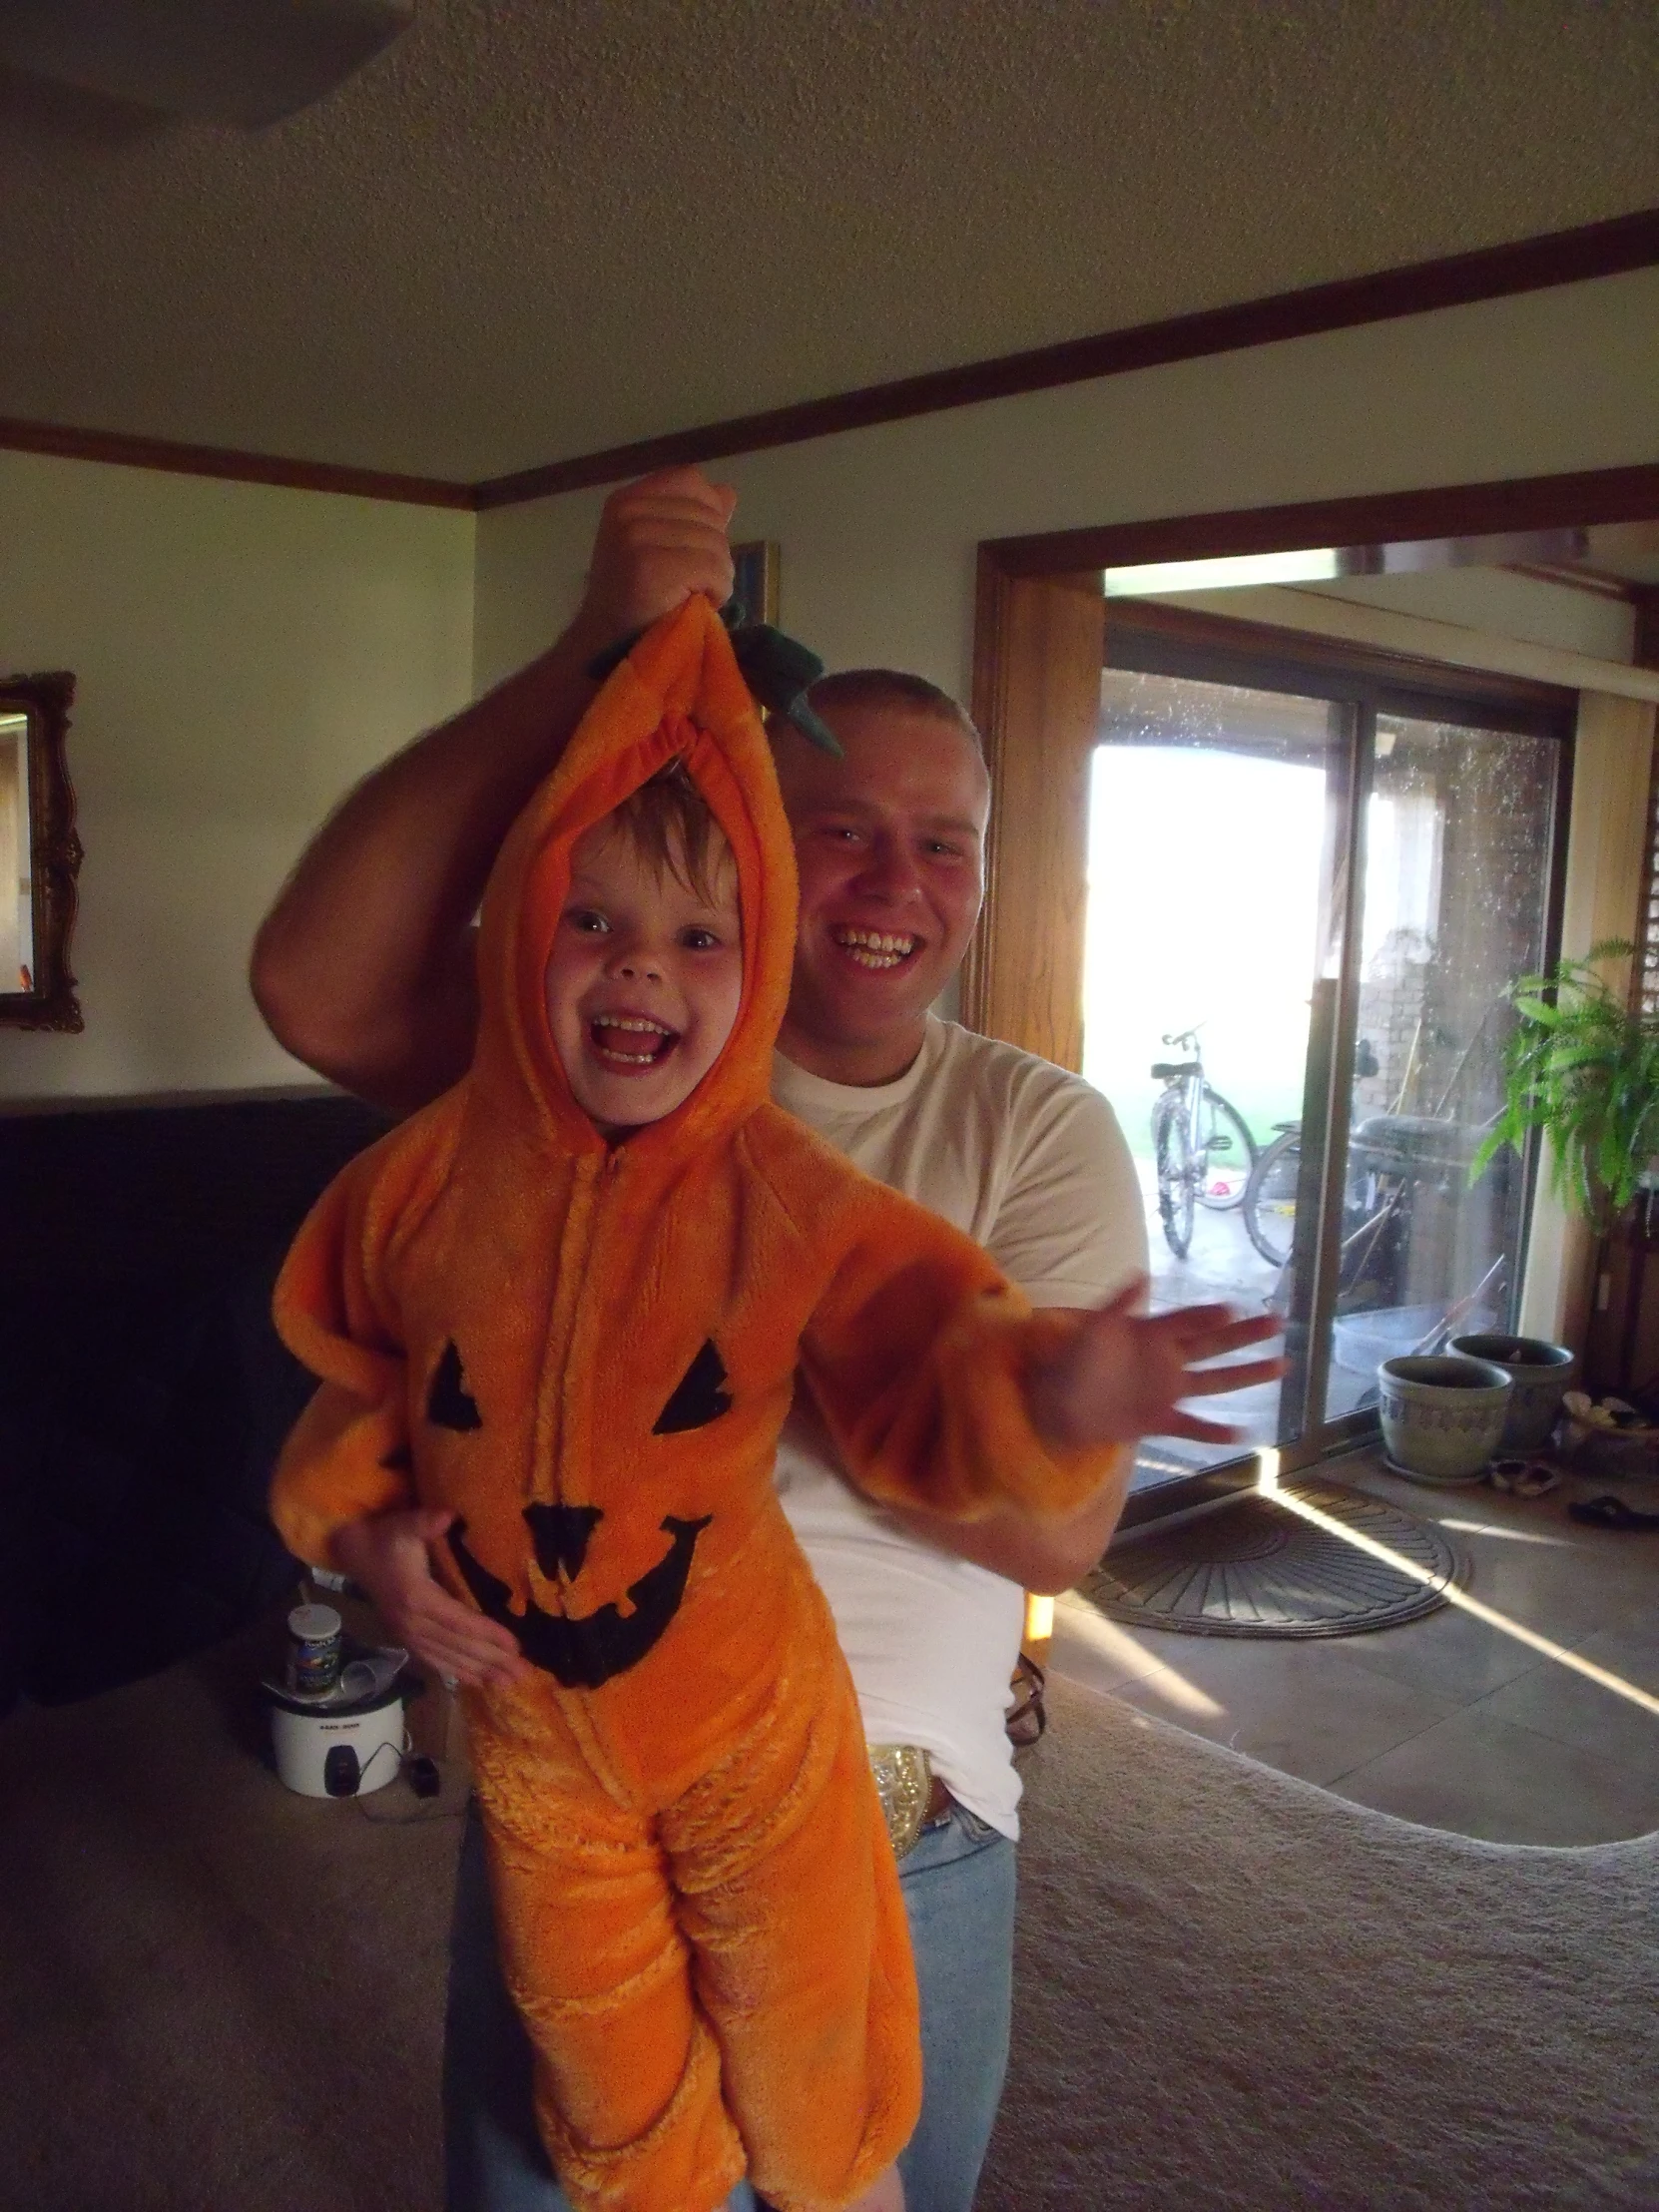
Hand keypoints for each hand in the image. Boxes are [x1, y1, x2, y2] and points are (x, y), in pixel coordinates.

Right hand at [330, 1508, 530, 1689]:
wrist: (355, 1553)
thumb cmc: (387, 1537)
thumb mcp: (403, 1525)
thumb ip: (424, 1522)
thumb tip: (446, 1517)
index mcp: (417, 1598)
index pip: (459, 1621)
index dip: (487, 1634)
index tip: (516, 1646)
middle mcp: (412, 1623)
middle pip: (458, 1646)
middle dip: (492, 1660)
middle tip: (523, 1674)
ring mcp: (408, 1635)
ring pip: (448, 1658)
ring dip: (479, 1672)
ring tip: (509, 1683)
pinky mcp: (406, 1639)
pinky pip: (434, 1661)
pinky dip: (457, 1673)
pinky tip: (478, 1682)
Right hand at [576, 466, 737, 648]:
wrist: (607, 645)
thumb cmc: (637, 600)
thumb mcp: (661, 547)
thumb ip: (693, 518)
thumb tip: (727, 492)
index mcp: (627, 500)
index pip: (689, 479)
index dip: (709, 511)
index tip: (696, 548)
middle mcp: (627, 512)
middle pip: (709, 515)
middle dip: (714, 554)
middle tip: (691, 584)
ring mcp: (635, 537)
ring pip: (716, 544)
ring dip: (718, 577)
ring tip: (692, 596)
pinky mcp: (650, 567)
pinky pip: (713, 569)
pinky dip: (717, 592)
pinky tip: (696, 604)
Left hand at [1030, 1279, 1286, 1450]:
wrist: (1058, 1405)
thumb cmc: (1074, 1361)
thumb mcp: (1092, 1329)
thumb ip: (1116, 1305)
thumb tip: (1142, 1275)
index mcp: (1152, 1334)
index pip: (1186, 1321)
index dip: (1206, 1316)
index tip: (1230, 1309)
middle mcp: (1168, 1360)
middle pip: (1213, 1345)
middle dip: (1245, 1335)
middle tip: (1277, 1321)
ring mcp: (1168, 1391)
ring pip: (1215, 1382)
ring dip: (1247, 1374)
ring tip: (1281, 1365)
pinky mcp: (1160, 1420)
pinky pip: (1192, 1426)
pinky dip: (1213, 1432)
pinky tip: (1240, 1432)